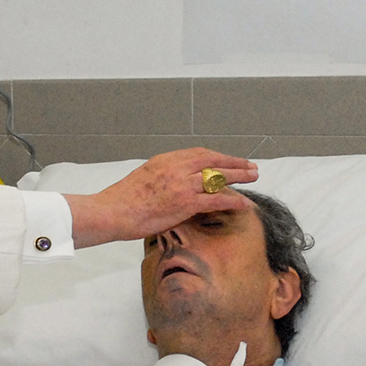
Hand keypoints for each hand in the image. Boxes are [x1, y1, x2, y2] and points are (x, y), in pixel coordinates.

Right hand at [65, 149, 258, 247]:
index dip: (217, 157)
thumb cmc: (122, 200)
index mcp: (165, 160)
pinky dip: (233, 200)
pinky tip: (245, 202)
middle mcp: (176, 168)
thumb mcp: (143, 177)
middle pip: (212, 161)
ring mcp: (181, 184)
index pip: (198, 154)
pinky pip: (216, 200)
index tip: (229, 160)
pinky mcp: (185, 203)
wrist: (112, 211)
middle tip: (250, 165)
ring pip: (217, 177)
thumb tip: (174, 181)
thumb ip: (162, 176)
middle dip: (234, 163)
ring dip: (239, 176)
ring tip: (253, 177)